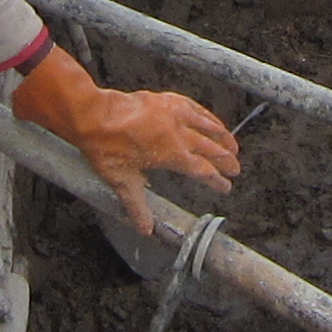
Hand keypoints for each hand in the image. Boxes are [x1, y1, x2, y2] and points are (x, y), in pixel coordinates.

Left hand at [13, 51, 237, 235]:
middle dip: (225, 160)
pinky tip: (210, 120)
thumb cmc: (106, 148)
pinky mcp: (167, 100)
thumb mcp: (122, 182)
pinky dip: (206, 116)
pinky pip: (194, 108)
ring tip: (233, 145)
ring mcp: (175, 115)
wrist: (94, 115)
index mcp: (173, 156)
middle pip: (211, 149)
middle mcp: (180, 134)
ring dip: (222, 136)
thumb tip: (146, 231)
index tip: (226, 187)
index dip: (217, 181)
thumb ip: (138, 207)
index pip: (203, 171)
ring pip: (208, 126)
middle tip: (236, 169)